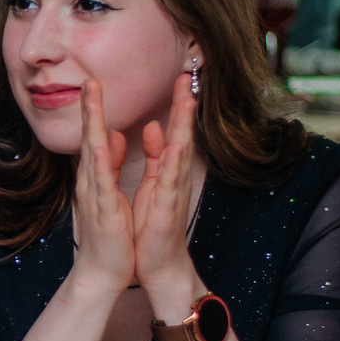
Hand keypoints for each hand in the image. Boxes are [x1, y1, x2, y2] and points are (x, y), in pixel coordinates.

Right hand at [67, 78, 135, 294]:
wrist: (103, 271)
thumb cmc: (110, 234)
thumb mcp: (110, 192)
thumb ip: (108, 164)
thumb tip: (107, 136)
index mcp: (96, 176)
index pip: (94, 136)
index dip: (94, 110)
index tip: (95, 84)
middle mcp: (91, 181)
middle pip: (89, 137)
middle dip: (90, 107)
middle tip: (90, 79)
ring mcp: (95, 193)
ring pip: (92, 151)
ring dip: (93, 123)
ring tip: (92, 96)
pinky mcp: (104, 208)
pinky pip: (103, 179)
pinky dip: (102, 159)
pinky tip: (103, 141)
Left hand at [129, 78, 204, 312]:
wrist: (157, 264)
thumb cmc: (153, 225)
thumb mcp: (152, 184)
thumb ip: (155, 156)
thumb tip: (153, 128)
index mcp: (166, 170)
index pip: (172, 130)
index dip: (175, 104)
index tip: (178, 77)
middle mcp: (173, 177)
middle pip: (181, 134)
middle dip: (183, 105)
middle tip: (186, 76)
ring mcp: (172, 192)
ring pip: (179, 153)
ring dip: (183, 127)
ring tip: (187, 100)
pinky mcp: (166, 209)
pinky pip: (170, 183)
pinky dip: (173, 164)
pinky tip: (176, 146)